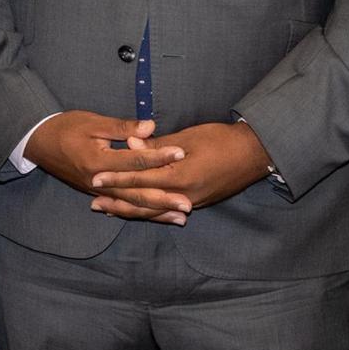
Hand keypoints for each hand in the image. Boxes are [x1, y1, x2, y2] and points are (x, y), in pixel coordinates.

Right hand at [24, 112, 188, 223]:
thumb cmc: (65, 127)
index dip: (159, 157)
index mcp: (98, 161)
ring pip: (130, 205)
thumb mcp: (92, 122)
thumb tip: (150, 127)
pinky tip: (157, 216)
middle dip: (163, 199)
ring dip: (156, 212)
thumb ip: (122, 127)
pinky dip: (140, 212)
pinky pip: (121, 206)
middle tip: (187, 204)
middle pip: (136, 193)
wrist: (38, 142)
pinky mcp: (97, 193)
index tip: (181, 154)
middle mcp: (98, 181)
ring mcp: (97, 191)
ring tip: (180, 217)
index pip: (134, 161)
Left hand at [88, 121, 273, 222]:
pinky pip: (167, 210)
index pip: (140, 180)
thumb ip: (157, 145)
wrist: (254, 153)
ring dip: (131, 211)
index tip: (94, 178)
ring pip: (154, 211)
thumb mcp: (187, 138)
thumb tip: (130, 144)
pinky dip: (149, 211)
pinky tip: (138, 211)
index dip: (116, 179)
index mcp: (180, 175)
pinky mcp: (198, 203)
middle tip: (94, 204)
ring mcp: (192, 202)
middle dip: (118, 203)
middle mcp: (184, 194)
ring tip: (108, 210)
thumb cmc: (220, 139)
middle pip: (143, 202)